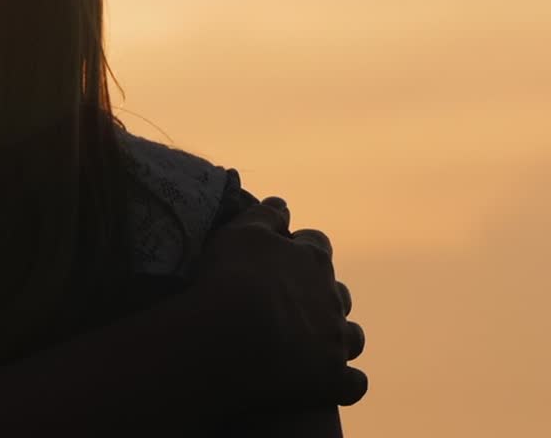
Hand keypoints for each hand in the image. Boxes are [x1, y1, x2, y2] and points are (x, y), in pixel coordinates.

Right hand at [191, 197, 366, 412]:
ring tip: (312, 341)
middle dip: (322, 295)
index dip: (302, 249)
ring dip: (338, 335)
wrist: (232, 337)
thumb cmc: (232, 276)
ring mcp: (336, 341)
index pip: (317, 245)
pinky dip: (345, 379)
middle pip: (338, 292)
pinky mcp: (335, 379)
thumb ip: (265, 215)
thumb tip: (284, 204)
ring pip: (353, 336)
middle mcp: (332, 298)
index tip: (283, 255)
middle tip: (291, 302)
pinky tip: (330, 378)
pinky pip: (355, 382)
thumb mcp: (241, 232)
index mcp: (312, 259)